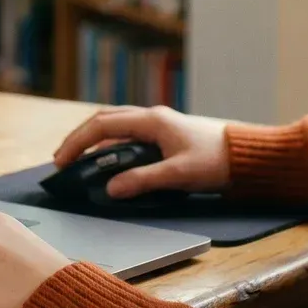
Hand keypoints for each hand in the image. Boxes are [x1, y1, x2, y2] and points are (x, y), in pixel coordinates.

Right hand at [52, 105, 232, 199]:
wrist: (246, 156)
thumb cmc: (216, 161)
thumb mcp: (178, 174)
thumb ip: (142, 181)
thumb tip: (110, 189)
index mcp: (152, 121)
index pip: (102, 125)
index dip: (78, 142)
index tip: (62, 161)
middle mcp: (152, 118)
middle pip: (104, 120)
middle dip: (80, 138)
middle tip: (62, 159)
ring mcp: (159, 124)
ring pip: (116, 126)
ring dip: (94, 140)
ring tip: (79, 160)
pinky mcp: (165, 134)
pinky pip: (129, 135)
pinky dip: (111, 145)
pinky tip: (108, 161)